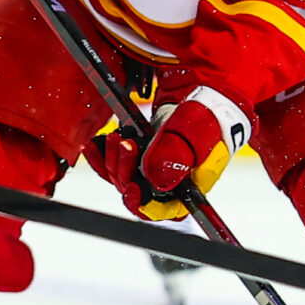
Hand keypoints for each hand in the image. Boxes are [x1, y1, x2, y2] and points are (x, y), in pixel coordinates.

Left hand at [86, 81, 251, 219]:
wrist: (203, 92)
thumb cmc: (209, 115)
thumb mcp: (198, 129)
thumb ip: (178, 152)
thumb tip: (153, 175)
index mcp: (190, 186)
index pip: (166, 211)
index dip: (146, 205)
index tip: (133, 188)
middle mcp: (169, 182)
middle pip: (139, 193)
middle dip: (125, 171)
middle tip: (125, 144)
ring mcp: (152, 168)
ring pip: (123, 177)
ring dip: (113, 159)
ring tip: (116, 136)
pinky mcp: (139, 154)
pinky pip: (114, 163)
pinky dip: (102, 155)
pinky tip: (95, 144)